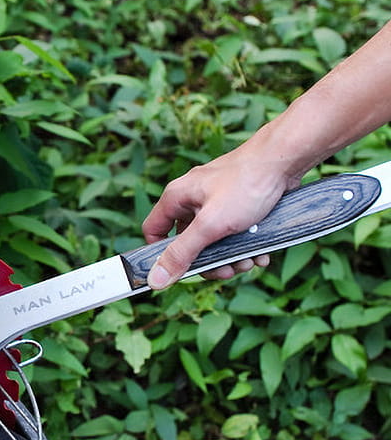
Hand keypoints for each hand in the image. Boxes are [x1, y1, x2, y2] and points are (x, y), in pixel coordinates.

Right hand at [142, 146, 293, 288]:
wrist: (286, 160)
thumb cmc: (246, 184)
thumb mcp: (211, 225)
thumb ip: (182, 253)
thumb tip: (155, 279)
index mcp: (177, 198)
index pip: (153, 231)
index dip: (161, 254)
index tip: (180, 271)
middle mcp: (192, 199)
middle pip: (187, 243)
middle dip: (208, 262)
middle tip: (226, 270)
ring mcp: (215, 202)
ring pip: (213, 242)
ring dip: (231, 258)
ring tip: (250, 260)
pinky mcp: (237, 206)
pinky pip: (233, 235)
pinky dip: (246, 247)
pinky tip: (260, 252)